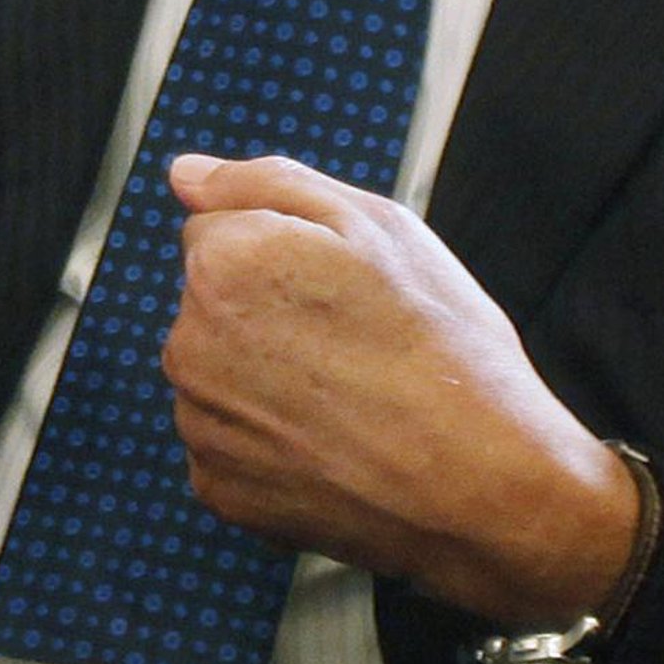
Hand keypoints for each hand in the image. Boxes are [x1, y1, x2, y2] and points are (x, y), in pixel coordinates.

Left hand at [163, 153, 636, 624]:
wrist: (478, 481)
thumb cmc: (438, 344)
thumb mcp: (374, 223)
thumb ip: (264, 183)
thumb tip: (185, 174)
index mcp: (223, 262)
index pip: (218, 227)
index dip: (285, 246)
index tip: (339, 282)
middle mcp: (189, 342)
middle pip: (213, 299)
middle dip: (266, 306)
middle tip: (352, 336)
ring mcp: (199, 423)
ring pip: (219, 370)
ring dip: (263, 372)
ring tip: (348, 392)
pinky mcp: (218, 489)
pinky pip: (230, 439)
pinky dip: (268, 438)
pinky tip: (331, 441)